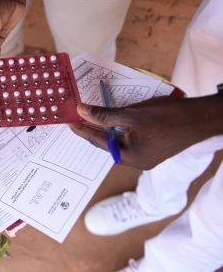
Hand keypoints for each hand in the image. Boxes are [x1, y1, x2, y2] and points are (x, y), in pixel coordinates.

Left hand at [68, 95, 222, 169]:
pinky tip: (112, 115)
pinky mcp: (154, 145)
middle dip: (91, 128)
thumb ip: (104, 115)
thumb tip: (80, 111)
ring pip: (119, 138)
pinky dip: (119, 126)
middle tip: (74, 117)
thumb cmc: (169, 117)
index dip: (81, 129)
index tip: (67, 121)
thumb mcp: (132, 114)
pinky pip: (130, 136)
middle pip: (107, 142)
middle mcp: (137, 160)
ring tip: (89, 115)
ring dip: (105, 126)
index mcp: (131, 157)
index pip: (98, 142)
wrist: (203, 117)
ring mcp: (147, 154)